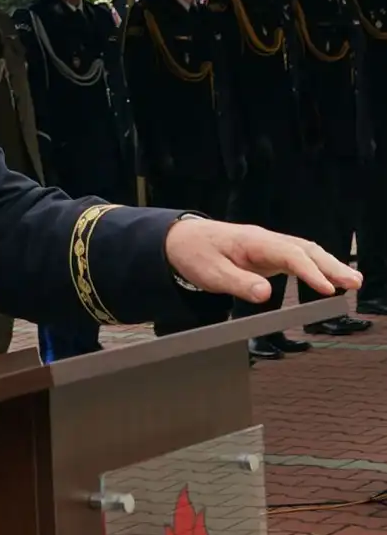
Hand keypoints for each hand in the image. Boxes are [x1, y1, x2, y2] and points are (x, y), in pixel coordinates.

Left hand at [165, 219, 361, 304]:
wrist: (180, 240)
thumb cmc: (195, 254)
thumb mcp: (210, 272)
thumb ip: (238, 283)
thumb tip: (266, 294)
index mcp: (252, 241)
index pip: (289, 253)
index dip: (310, 271)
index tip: (327, 287)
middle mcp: (265, 240)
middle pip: (304, 249)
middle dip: (331, 265)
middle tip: (354, 283)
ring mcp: (268, 246)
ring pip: (305, 252)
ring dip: (329, 266)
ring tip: (353, 283)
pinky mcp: (267, 254)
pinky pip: (297, 258)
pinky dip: (316, 267)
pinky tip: (331, 278)